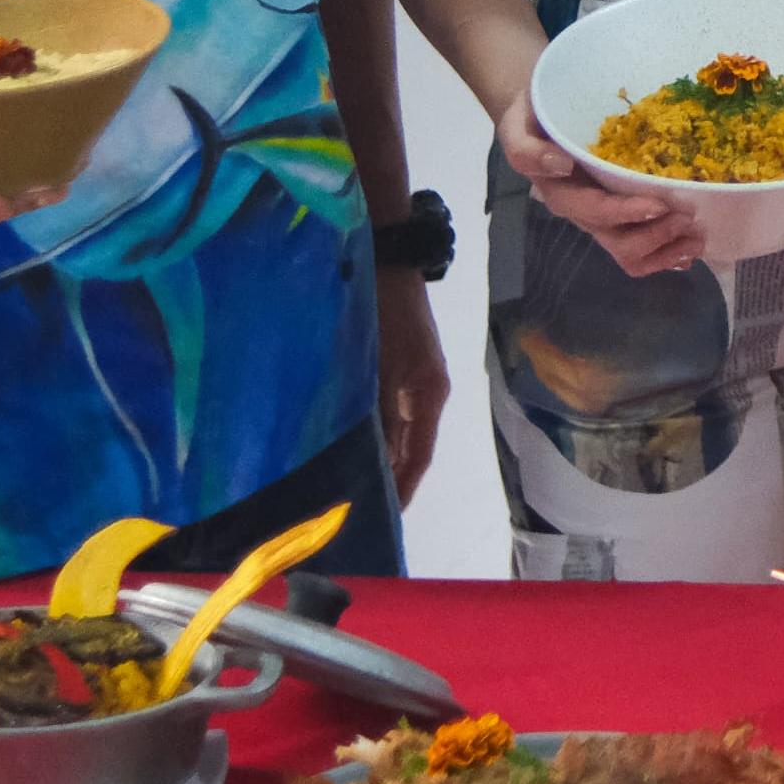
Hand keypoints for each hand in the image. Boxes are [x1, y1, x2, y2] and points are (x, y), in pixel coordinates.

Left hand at [373, 268, 446, 505]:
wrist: (390, 264)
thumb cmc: (383, 313)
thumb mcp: (378, 363)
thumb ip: (376, 411)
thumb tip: (371, 458)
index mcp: (428, 396)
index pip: (419, 455)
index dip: (404, 488)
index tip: (387, 519)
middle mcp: (427, 396)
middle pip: (413, 448)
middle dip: (392, 480)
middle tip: (362, 511)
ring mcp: (417, 384)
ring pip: (401, 433)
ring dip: (384, 459)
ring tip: (356, 486)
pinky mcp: (404, 372)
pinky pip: (393, 415)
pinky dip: (379, 435)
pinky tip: (357, 446)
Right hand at [500, 85, 701, 275]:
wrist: (541, 117)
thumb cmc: (534, 118)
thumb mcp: (517, 125)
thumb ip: (527, 150)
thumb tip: (561, 166)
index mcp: (560, 192)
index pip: (595, 211)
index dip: (626, 213)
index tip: (659, 204)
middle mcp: (582, 212)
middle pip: (618, 243)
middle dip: (656, 236)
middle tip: (688, 217)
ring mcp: (602, 219)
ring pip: (631, 253)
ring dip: (667, 250)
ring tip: (696, 236)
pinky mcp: (617, 218)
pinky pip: (640, 251)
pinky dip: (666, 255)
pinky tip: (688, 249)